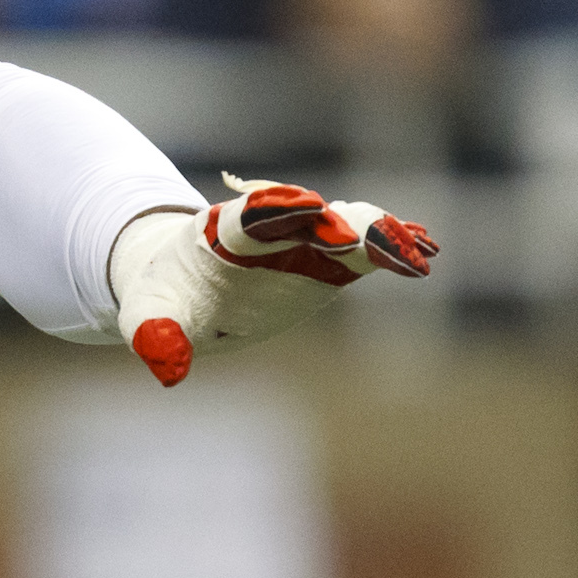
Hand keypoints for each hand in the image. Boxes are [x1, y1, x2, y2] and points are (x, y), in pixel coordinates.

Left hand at [108, 174, 436, 386]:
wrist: (185, 279)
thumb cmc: (166, 298)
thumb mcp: (150, 315)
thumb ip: (155, 334)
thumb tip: (167, 369)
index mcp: (223, 234)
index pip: (251, 218)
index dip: (278, 211)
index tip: (309, 208)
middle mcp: (271, 228)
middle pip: (311, 217)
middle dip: (340, 222)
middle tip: (368, 233)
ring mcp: (304, 240)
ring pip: (347, 226)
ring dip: (379, 232)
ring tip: (417, 249)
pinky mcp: (329, 257)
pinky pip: (365, 247)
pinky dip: (391, 246)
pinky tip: (426, 252)